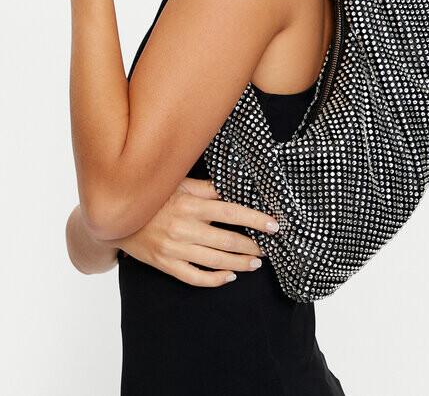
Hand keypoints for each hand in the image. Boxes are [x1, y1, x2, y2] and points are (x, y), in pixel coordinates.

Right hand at [115, 177, 278, 286]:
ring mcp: (174, 249)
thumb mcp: (178, 185)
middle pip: (227, 240)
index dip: (255, 219)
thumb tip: (233, 186)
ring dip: (240, 263)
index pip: (231, 212)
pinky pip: (195, 277)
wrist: (116, 218)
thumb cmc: (152, 197)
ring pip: (215, 261)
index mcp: (190, 205)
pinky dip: (215, 279)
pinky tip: (229, 276)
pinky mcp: (165, 265)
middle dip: (252, 245)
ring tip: (256, 262)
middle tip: (269, 247)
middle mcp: (184, 228)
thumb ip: (205, 188)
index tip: (274, 225)